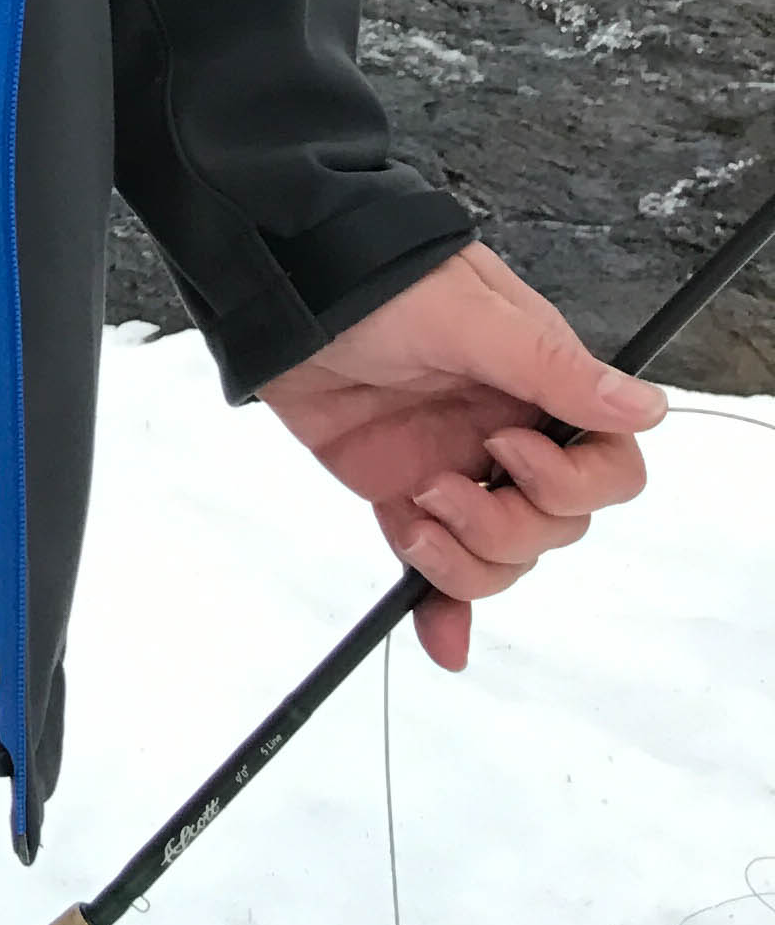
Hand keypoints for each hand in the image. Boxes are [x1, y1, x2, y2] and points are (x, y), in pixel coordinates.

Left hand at [256, 242, 665, 667]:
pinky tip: (444, 643)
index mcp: (537, 385)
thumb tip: (648, 407)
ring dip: (465, 561)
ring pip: (501, 556)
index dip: (574, 483)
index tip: (511, 454)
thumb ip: (550, 367)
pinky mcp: (400, 493)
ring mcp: (456, 467)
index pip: (608, 466)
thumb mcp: (464, 314)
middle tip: (440, 486)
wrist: (275, 291)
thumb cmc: (372, 281)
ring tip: (412, 516)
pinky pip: (437, 567)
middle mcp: (507, 432)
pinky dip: (445, 610)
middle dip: (504, 524)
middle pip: (555, 525)